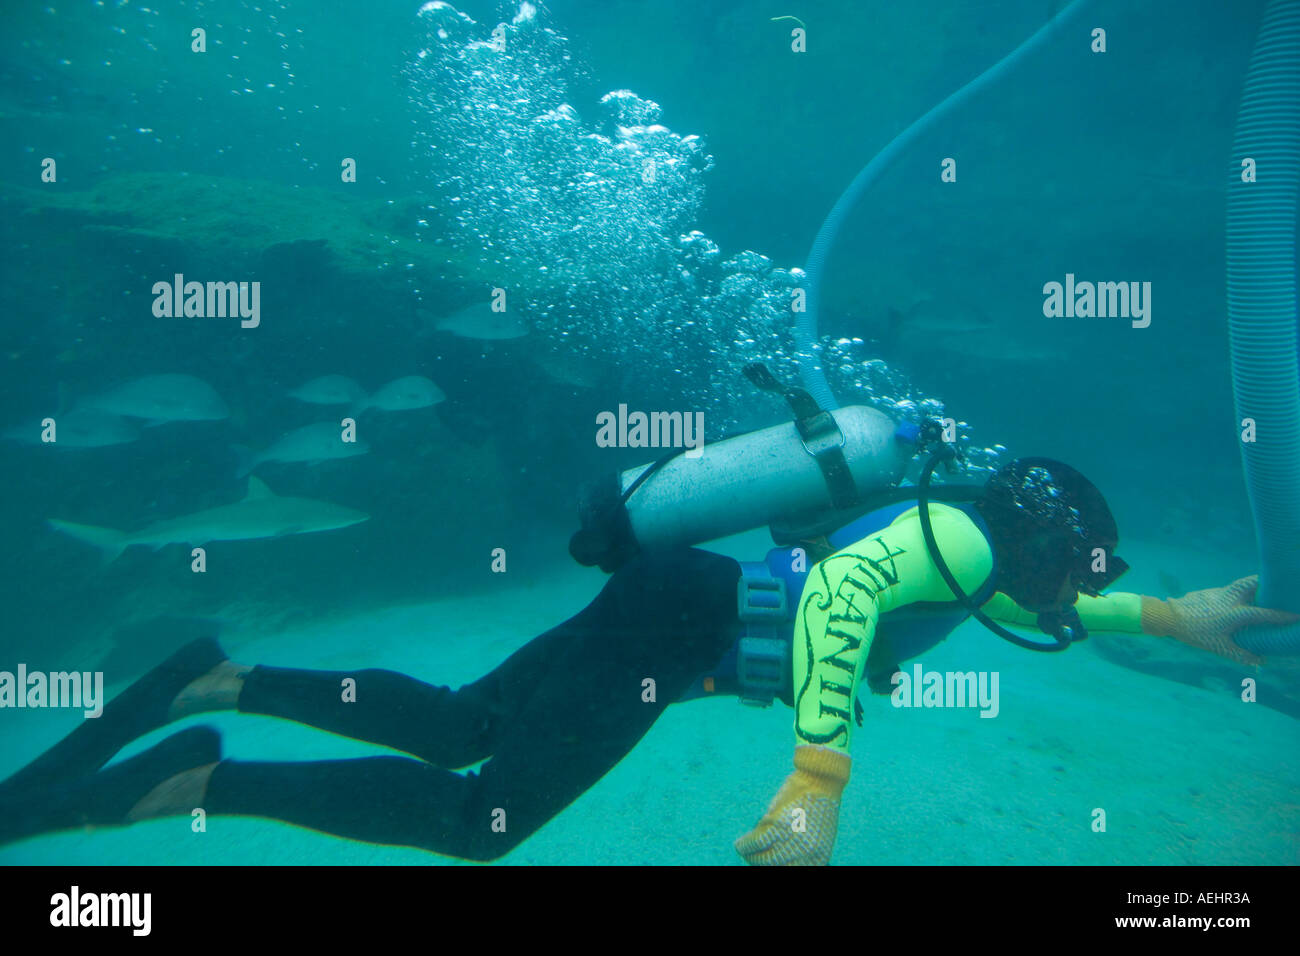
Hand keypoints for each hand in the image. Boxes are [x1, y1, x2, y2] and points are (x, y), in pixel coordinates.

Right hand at [735, 745, 849, 865]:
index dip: (775, 866)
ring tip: (745, 851)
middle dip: (760, 863)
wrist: (821, 780)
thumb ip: (799, 849)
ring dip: (750, 855)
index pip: (790, 870)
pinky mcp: (778, 826)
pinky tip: (740, 845)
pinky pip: (756, 842)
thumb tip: (773, 856)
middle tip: (752, 858)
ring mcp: (792, 841)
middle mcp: (805, 855)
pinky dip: (745, 845)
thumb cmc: (818, 804)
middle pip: (774, 866)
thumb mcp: (815, 835)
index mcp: (818, 860)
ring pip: (763, 859)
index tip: (765, 862)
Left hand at [1143, 575, 1299, 665]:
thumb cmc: (1195, 633)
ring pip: (1240, 584)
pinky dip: (1238, 590)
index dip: (1282, 615)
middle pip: (1251, 584)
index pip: (1264, 613)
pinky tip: (1237, 598)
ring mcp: (1218, 592)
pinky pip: (1229, 588)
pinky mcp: (1209, 591)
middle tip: (1278, 584)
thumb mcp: (1219, 647)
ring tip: (1262, 587)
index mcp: (1234, 613)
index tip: (1297, 616)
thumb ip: (1241, 654)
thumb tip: (1260, 661)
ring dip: (1252, 584)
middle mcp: (1229, 599)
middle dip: (1265, 582)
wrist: (1169, 617)